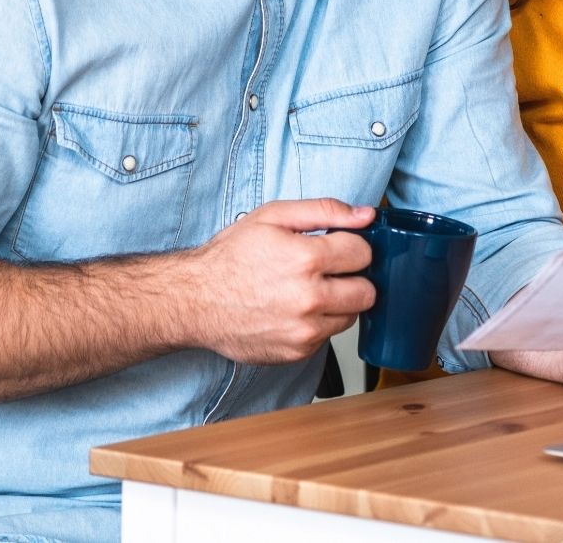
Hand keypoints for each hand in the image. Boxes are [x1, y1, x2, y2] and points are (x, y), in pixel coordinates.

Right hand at [177, 199, 375, 364]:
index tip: (336, 248)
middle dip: (353, 277)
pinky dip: (318, 323)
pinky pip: (328, 336)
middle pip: (367, 291)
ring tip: (308, 291)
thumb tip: (365, 215)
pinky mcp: (297, 352)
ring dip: (338, 303)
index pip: (364, 253)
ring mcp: (304, 330)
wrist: (195, 300)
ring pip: (351, 316)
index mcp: (306, 259)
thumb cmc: (230, 258)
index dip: (351, 246)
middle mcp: (309, 298)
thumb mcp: (273, 216)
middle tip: (329, 271)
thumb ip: (325, 210)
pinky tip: (294, 310)